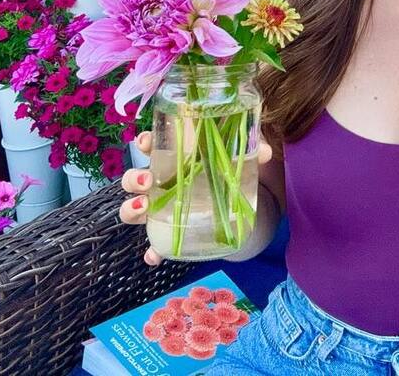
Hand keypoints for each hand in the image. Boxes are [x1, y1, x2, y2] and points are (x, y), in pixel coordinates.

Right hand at [120, 131, 273, 266]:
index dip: (144, 142)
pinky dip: (151, 251)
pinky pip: (153, 245)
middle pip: (135, 179)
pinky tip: (154, 255)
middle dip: (134, 179)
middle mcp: (162, 183)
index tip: (146, 142)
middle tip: (147, 180)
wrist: (238, 207)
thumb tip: (267, 152)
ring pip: (134, 210)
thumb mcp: (240, 160)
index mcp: (175, 158)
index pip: (152, 146)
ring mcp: (162, 210)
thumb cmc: (228, 174)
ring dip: (132, 209)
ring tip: (143, 207)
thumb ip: (254, 152)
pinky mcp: (170, 235)